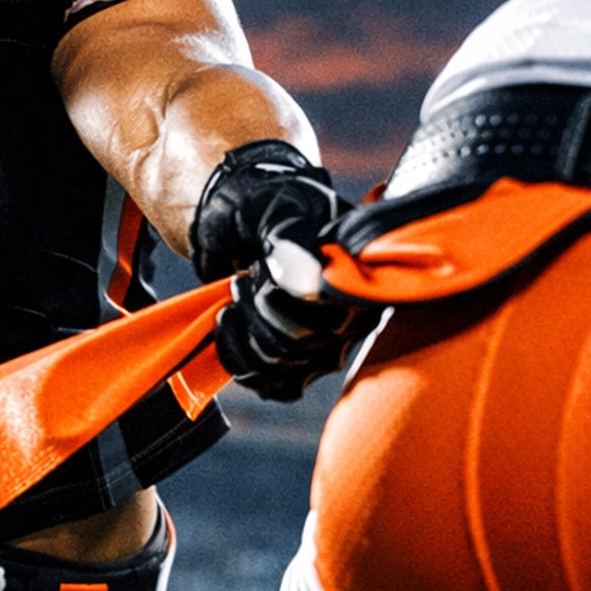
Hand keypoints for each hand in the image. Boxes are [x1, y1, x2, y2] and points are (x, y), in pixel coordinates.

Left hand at [190, 141, 371, 402]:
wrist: (238, 218)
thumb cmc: (261, 205)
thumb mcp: (274, 206)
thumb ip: (292, 238)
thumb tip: (310, 277)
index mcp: (360, 276)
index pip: (330, 314)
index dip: (285, 296)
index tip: (263, 265)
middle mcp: (353, 317)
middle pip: (302, 345)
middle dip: (259, 309)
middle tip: (248, 275)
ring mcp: (326, 347)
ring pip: (280, 365)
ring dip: (244, 327)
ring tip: (238, 290)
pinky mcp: (296, 366)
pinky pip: (269, 385)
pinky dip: (237, 355)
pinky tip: (230, 322)